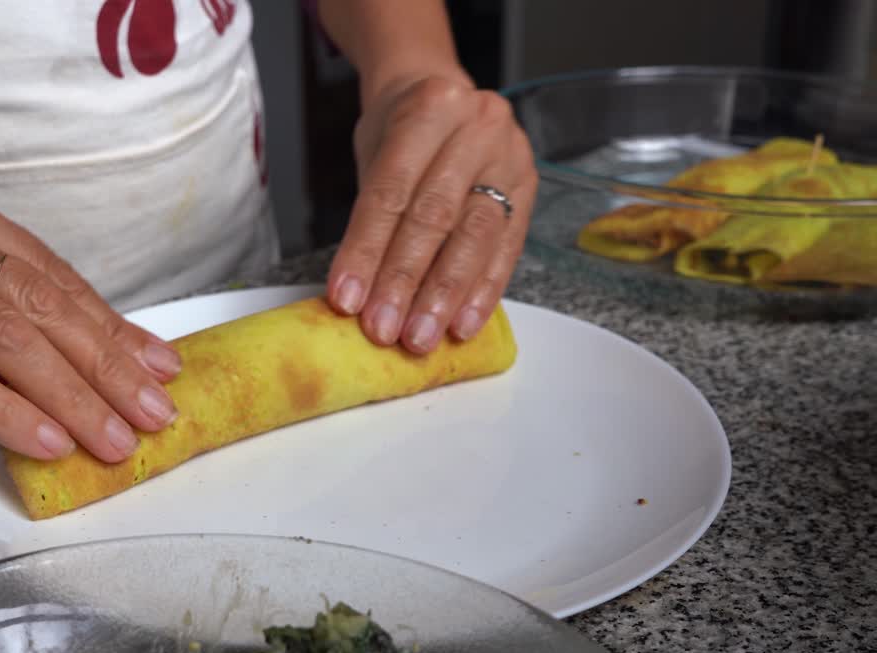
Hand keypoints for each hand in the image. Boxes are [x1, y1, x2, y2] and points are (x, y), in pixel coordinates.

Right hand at [0, 170, 180, 462]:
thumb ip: (19, 309)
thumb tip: (124, 355)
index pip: (53, 276)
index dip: (114, 329)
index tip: (162, 373)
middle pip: (39, 305)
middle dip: (107, 369)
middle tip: (154, 417)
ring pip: (2, 338)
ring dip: (70, 397)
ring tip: (113, 440)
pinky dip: (2, 409)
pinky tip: (45, 441)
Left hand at [326, 74, 537, 353]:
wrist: (444, 92)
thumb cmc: (402, 128)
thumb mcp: (375, 149)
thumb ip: (372, 212)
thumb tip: (356, 292)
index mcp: (429, 108)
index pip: (391, 190)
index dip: (366, 250)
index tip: (347, 299)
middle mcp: (477, 128)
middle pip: (435, 216)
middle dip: (405, 280)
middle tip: (384, 329)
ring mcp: (510, 158)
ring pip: (475, 236)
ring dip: (445, 295)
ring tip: (420, 337)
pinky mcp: (529, 189)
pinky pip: (506, 249)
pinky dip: (482, 292)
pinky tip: (462, 325)